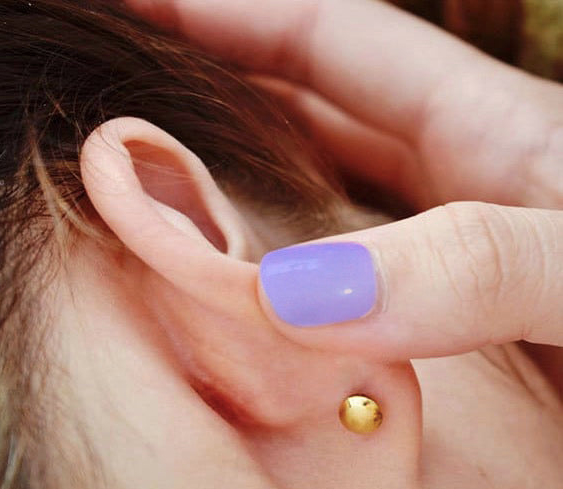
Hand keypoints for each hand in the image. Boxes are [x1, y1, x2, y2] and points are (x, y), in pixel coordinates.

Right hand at [128, 0, 562, 367]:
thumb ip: (471, 267)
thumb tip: (297, 296)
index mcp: (492, 130)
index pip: (330, 38)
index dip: (223, 14)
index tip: (131, 6)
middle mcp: (461, 186)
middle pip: (313, 115)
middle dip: (215, 98)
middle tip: (124, 113)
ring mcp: (448, 257)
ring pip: (322, 204)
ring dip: (245, 199)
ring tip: (163, 200)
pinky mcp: (450, 327)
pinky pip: (345, 292)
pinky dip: (291, 291)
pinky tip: (251, 304)